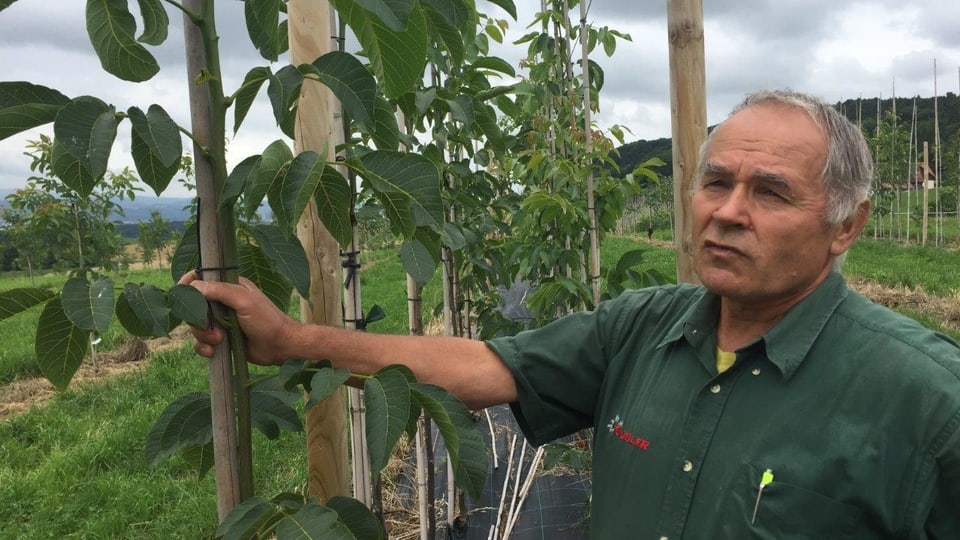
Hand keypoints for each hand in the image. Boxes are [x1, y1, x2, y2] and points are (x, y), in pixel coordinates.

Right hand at [178, 271, 297, 365]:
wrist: (279, 346)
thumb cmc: (267, 320)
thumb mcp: (245, 301)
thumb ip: (221, 291)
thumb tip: (193, 285)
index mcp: (229, 286)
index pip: (200, 279)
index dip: (187, 286)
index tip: (183, 297)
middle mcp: (221, 302)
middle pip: (193, 307)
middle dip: (197, 320)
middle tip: (210, 327)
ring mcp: (220, 321)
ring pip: (195, 326)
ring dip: (203, 335)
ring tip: (220, 340)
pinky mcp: (220, 339)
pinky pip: (200, 343)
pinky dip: (204, 348)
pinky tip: (214, 351)